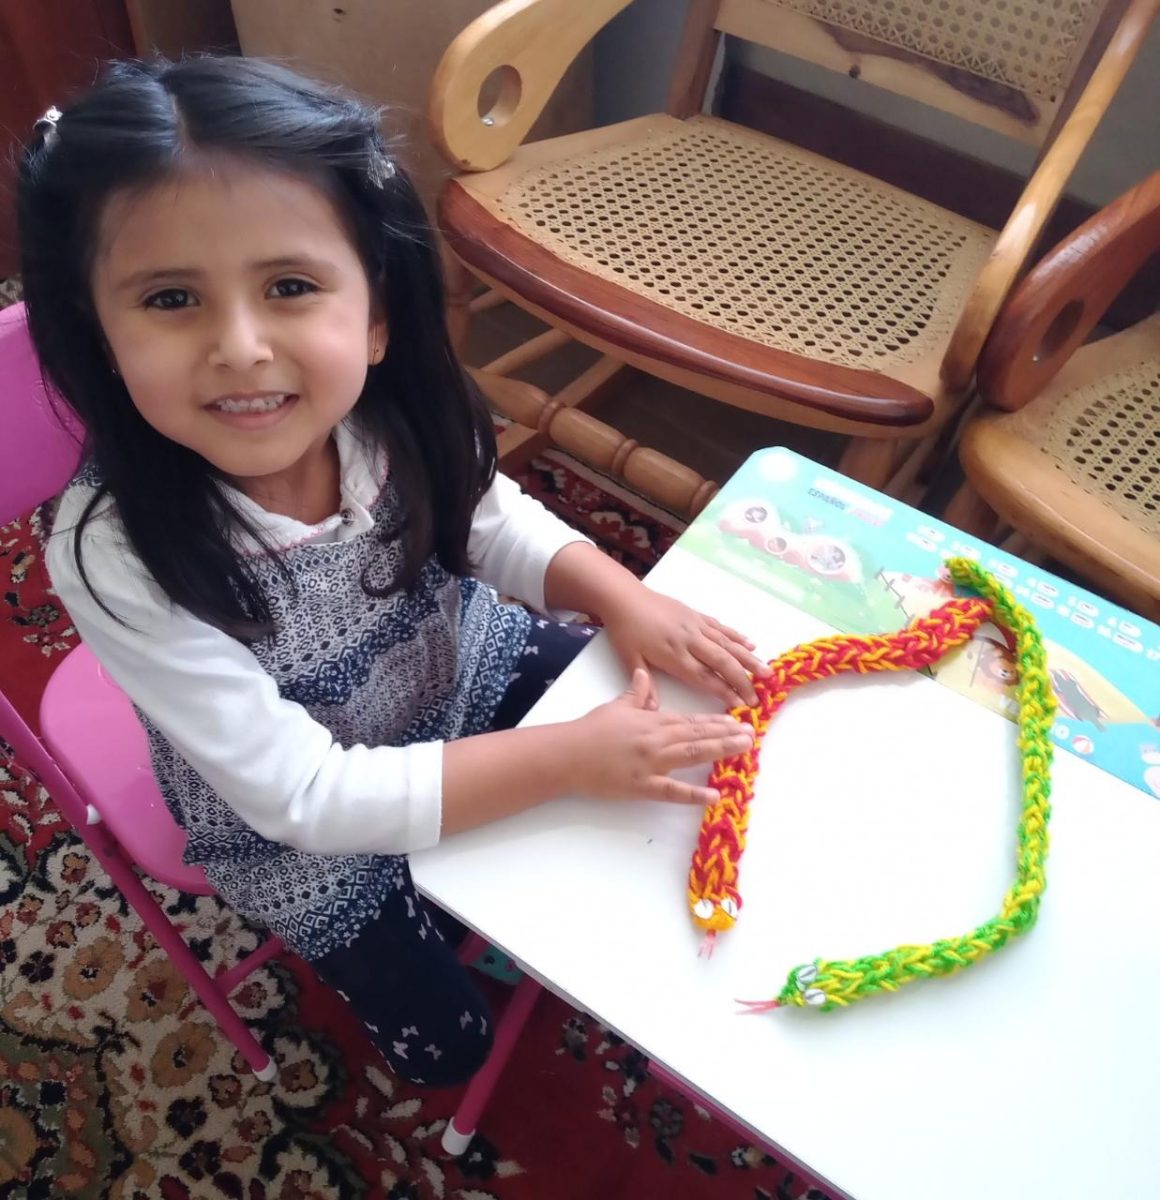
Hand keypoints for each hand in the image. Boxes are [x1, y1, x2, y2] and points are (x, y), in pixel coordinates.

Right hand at [563, 668, 754, 804]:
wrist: (567, 753)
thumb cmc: (590, 730)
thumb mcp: (616, 706)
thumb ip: (636, 693)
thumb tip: (645, 674)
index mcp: (653, 720)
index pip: (691, 719)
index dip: (717, 721)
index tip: (738, 720)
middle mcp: (657, 739)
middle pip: (699, 735)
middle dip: (727, 734)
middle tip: (752, 733)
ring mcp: (651, 763)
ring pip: (692, 754)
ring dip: (720, 751)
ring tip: (744, 749)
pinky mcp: (642, 786)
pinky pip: (672, 790)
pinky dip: (693, 794)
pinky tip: (714, 795)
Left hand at [601, 587, 770, 708]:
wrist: (624, 596)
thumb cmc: (625, 630)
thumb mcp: (629, 659)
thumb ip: (644, 684)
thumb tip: (655, 709)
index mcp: (673, 655)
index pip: (704, 677)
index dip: (724, 691)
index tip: (740, 704)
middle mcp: (690, 640)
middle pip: (722, 662)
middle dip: (743, 680)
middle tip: (759, 696)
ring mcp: (696, 625)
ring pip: (728, 644)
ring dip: (748, 659)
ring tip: (767, 672)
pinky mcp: (696, 614)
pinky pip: (721, 627)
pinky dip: (737, 636)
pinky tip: (751, 645)